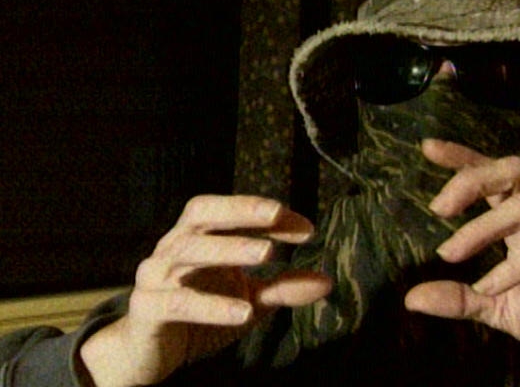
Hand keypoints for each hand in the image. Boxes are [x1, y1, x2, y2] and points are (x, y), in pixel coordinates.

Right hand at [81, 195, 331, 386]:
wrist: (150, 353)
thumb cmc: (201, 314)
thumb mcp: (248, 300)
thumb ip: (283, 289)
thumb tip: (327, 281)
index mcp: (197, 237)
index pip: (227, 212)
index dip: (261, 211)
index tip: (304, 226)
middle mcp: (173, 247)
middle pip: (201, 215)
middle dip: (240, 211)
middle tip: (277, 214)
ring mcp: (155, 276)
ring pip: (187, 252)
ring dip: (228, 248)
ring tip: (266, 254)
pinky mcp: (146, 309)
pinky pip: (176, 303)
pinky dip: (210, 305)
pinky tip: (242, 312)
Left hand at [405, 140, 519, 383]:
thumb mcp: (500, 307)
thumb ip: (460, 298)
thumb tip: (411, 299)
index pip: (495, 175)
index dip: (464, 158)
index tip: (428, 147)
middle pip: (512, 172)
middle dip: (470, 181)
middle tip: (437, 208)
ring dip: (480, 229)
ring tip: (449, 254)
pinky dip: (513, 268)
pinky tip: (490, 286)